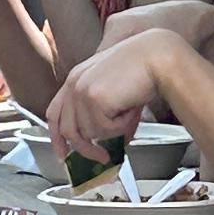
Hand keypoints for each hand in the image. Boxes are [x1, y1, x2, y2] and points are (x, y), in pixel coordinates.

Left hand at [46, 31, 168, 167]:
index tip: (63, 154)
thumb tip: (116, 141)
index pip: (55, 113)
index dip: (57, 137)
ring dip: (114, 130)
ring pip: (90, 132)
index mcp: (76, 77)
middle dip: (86, 149)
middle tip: (104, 157)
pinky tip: (131, 109)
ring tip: (130, 112)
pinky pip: (105, 129)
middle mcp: (74, 82)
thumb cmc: (145, 67)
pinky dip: (122, 126)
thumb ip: (108, 114)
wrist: (158, 57)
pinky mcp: (93, 98)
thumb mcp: (118, 90)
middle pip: (68, 130)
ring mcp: (81, 90)